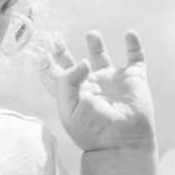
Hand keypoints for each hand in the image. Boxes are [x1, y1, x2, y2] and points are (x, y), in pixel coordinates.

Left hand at [45, 30, 154, 150]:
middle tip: (56, 39)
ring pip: (102, 58)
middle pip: (75, 64)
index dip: (45, 63)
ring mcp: (112, 81)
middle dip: (64, 52)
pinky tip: (130, 33)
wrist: (122, 141)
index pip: (55, 75)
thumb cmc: (92, 130)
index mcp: (73, 94)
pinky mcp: (134, 79)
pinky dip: (134, 45)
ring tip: (92, 34)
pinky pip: (136, 58)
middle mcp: (91, 86)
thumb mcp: (69, 108)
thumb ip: (68, 81)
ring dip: (97, 45)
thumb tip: (82, 61)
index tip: (38, 48)